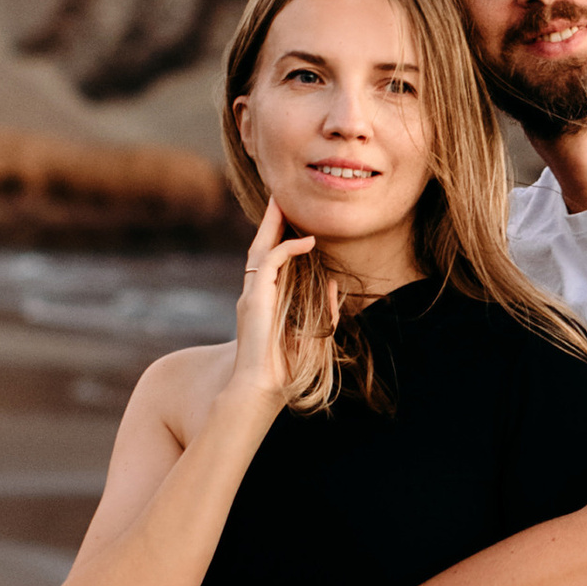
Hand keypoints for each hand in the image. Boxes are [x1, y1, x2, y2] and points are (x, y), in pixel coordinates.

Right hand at [232, 201, 332, 409]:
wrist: (263, 387)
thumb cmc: (286, 368)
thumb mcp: (314, 333)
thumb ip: (324, 309)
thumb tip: (335, 285)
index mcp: (263, 303)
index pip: (268, 263)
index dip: (276, 240)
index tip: (287, 219)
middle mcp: (253, 295)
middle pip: (259, 249)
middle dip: (269, 223)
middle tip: (278, 198)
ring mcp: (251, 295)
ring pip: (260, 249)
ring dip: (272, 225)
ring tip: (282, 203)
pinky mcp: (255, 297)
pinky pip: (271, 262)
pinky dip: (288, 248)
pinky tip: (307, 242)